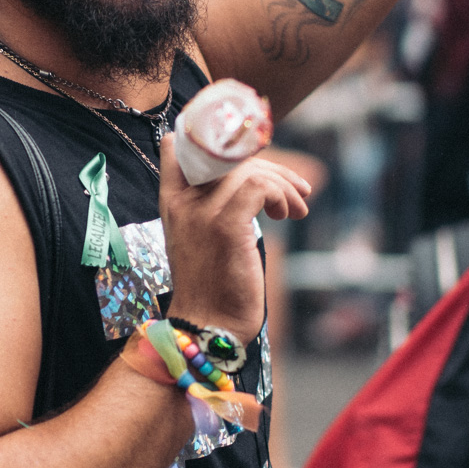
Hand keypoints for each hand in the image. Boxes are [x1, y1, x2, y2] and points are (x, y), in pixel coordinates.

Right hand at [158, 133, 310, 342]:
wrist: (208, 326)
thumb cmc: (212, 285)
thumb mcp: (203, 236)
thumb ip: (215, 205)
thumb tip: (254, 180)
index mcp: (172, 201)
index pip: (177, 145)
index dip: (214, 141)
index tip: (249, 160)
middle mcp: (182, 201)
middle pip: (227, 154)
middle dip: (269, 165)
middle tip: (296, 189)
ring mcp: (202, 211)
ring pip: (248, 169)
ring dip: (282, 184)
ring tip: (296, 207)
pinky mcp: (226, 225)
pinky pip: (258, 187)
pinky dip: (280, 195)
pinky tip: (286, 215)